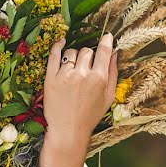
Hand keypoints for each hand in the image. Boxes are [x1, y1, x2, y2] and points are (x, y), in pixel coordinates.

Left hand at [43, 33, 117, 148]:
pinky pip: (54, 55)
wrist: (68, 129)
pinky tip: (61, 42)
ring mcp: (65, 75)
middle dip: (89, 54)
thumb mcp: (108, 97)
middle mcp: (82, 74)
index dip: (106, 41)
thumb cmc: (90, 115)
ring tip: (75, 66)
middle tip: (88, 63)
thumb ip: (112, 74)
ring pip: (71, 52)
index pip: (103, 51)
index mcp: (99, 78)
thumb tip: (114, 53)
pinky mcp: (50, 78)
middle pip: (87, 51)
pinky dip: (58, 45)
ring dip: (75, 56)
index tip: (106, 37)